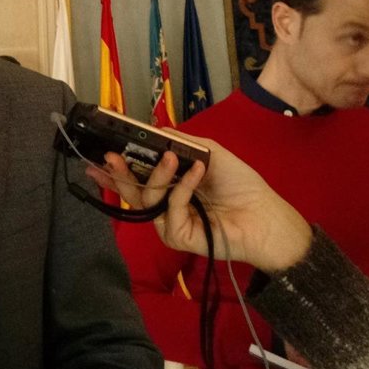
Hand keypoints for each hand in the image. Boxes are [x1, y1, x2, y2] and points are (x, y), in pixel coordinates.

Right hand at [85, 130, 313, 272]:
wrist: (265, 215)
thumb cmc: (240, 184)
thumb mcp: (209, 152)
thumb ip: (181, 142)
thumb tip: (154, 131)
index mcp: (169, 187)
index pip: (136, 177)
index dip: (117, 168)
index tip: (103, 153)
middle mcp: (165, 206)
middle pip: (132, 192)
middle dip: (118, 174)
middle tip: (110, 157)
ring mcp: (169, 223)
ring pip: (148, 200)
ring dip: (156, 176)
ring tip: (169, 158)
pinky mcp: (178, 237)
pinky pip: (171, 210)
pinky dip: (182, 188)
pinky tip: (196, 172)